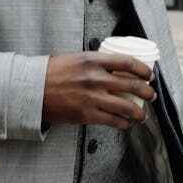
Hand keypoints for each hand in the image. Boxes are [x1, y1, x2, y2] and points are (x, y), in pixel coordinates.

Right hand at [42, 52, 156, 129]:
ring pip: (126, 107)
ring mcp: (92, 98)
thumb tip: (117, 67)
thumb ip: (96, 62)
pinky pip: (113, 121)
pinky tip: (126, 123)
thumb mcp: (76, 58)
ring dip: (139, 112)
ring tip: (143, 114)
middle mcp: (95, 78)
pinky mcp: (86, 115)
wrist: (31, 90)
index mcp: (93, 60)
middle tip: (151, 95)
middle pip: (132, 85)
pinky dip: (123, 123)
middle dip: (147, 92)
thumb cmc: (52, 73)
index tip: (149, 75)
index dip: (143, 70)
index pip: (128, 63)